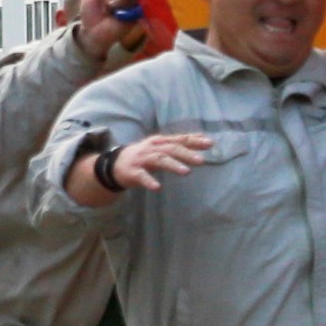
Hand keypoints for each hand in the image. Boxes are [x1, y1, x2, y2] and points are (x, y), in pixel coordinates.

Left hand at [73, 0, 152, 63]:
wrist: (90, 32)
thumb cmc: (90, 16)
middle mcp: (125, 0)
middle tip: (108, 0)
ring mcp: (131, 9)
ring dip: (116, 1)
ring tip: (107, 10)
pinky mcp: (134, 17)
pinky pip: (132, 6)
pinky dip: (121, 7)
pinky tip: (114, 13)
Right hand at [97, 129, 223, 199]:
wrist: (115, 164)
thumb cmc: (144, 155)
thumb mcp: (161, 147)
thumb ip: (180, 143)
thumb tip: (203, 138)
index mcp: (160, 142)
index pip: (180, 139)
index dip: (194, 141)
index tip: (210, 144)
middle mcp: (152, 148)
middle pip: (171, 149)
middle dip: (186, 154)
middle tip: (201, 160)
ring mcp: (142, 159)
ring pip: (159, 160)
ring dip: (173, 165)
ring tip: (186, 172)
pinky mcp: (133, 172)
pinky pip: (142, 177)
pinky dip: (150, 181)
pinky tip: (158, 188)